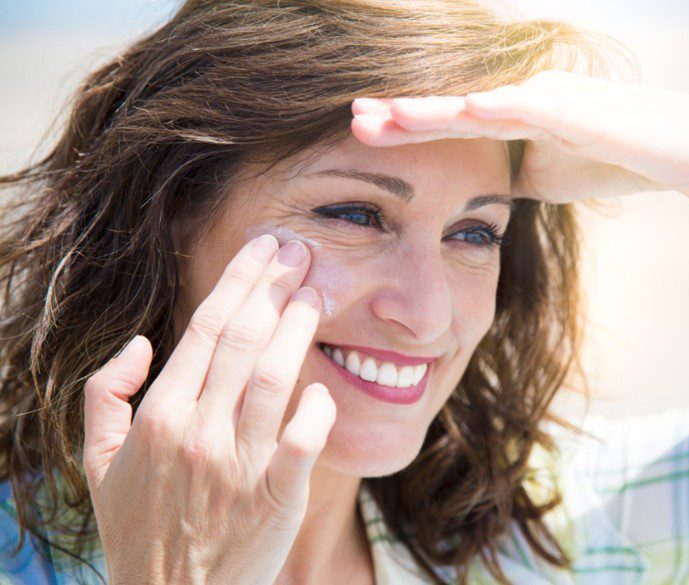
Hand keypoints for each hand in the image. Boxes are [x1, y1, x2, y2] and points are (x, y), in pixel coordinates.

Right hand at [83, 235, 334, 584]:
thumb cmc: (139, 526)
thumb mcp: (97, 463)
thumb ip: (104, 395)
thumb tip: (139, 342)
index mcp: (159, 416)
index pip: (205, 329)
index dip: (239, 282)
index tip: (266, 249)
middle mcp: (199, 433)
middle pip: (244, 340)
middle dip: (276, 288)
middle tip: (303, 251)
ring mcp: (239, 466)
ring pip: (275, 378)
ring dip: (299, 329)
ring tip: (319, 292)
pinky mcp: (276, 498)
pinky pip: (304, 441)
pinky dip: (317, 408)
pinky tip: (323, 384)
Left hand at [349, 69, 688, 203]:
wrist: (687, 153)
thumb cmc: (617, 159)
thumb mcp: (548, 174)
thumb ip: (512, 175)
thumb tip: (481, 196)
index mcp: (513, 112)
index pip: (448, 120)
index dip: (404, 126)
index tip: (359, 133)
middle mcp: (521, 97)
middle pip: (449, 106)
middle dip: (399, 115)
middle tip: (349, 117)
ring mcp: (546, 98)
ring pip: (474, 103)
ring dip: (428, 110)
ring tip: (381, 116)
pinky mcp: (574, 107)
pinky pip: (524, 109)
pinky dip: (490, 111)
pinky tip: (458, 112)